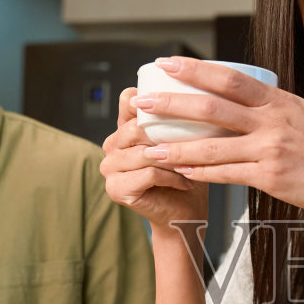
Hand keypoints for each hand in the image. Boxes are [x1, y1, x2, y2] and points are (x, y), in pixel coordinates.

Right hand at [100, 85, 209, 234]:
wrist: (185, 212)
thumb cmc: (186, 173)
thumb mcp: (184, 138)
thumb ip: (178, 117)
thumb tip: (193, 92)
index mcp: (124, 128)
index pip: (128, 100)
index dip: (152, 100)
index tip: (179, 108)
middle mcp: (112, 145)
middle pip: (135, 127)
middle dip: (166, 136)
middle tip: (190, 146)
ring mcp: (109, 168)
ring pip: (142, 152)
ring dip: (172, 159)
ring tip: (190, 165)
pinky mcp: (116, 189)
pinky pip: (147, 174)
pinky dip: (171, 177)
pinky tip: (185, 181)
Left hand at [133, 57, 303, 219]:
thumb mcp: (301, 114)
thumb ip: (269, 107)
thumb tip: (236, 98)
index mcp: (278, 101)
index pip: (228, 78)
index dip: (194, 69)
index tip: (165, 63)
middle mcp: (272, 121)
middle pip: (211, 109)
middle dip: (172, 105)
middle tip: (142, 103)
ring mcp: (270, 150)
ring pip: (210, 147)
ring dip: (175, 148)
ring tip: (148, 146)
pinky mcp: (269, 177)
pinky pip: (225, 174)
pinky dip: (200, 173)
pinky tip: (181, 171)